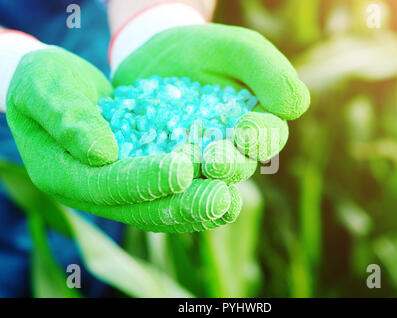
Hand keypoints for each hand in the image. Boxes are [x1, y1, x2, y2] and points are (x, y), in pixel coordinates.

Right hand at [6, 45, 238, 232]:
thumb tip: (101, 154)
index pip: (107, 185)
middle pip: (140, 208)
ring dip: (197, 209)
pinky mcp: (138, 180)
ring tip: (232, 201)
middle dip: (182, 205)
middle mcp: (94, 192)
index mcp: (63, 175)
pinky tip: (228, 194)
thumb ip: (69, 121)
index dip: (145, 180)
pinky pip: (168, 197)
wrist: (57, 90)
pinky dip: (196, 199)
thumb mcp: (46, 90)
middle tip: (221, 199)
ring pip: (160, 210)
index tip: (182, 170)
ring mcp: (118, 191)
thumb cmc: (45, 83)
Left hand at [113, 23, 309, 184]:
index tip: (246, 128)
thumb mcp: (239, 49)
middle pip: (240, 165)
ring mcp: (201, 161)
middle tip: (214, 159)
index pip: (270, 136)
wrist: (157, 55)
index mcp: (260, 122)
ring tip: (184, 170)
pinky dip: (167, 182)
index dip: (262, 136)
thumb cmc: (207, 50)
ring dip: (199, 180)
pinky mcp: (168, 166)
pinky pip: (172, 180)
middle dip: (230, 164)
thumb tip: (295, 108)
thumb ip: (270, 72)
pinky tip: (157, 180)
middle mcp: (235, 149)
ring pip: (206, 180)